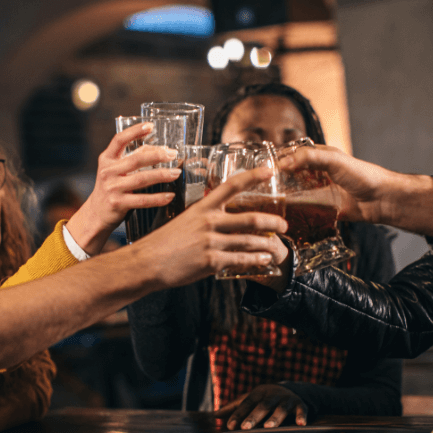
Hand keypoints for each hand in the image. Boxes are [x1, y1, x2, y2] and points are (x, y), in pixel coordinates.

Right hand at [66, 122, 181, 254]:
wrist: (95, 213)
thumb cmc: (111, 188)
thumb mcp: (116, 170)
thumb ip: (133, 159)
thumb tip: (160, 150)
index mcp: (107, 159)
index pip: (119, 140)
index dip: (135, 131)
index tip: (150, 126)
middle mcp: (108, 172)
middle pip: (136, 159)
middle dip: (157, 156)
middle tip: (173, 155)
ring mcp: (112, 188)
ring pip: (142, 179)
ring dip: (162, 175)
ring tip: (176, 173)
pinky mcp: (118, 203)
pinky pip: (142, 200)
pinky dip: (158, 198)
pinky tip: (169, 195)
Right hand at [133, 166, 288, 288]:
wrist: (148, 262)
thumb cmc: (164, 242)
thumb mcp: (184, 220)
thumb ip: (204, 217)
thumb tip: (220, 217)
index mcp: (202, 207)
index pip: (232, 185)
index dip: (253, 176)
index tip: (270, 170)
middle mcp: (209, 222)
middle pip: (250, 218)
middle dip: (273, 222)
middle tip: (284, 224)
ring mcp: (211, 242)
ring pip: (249, 241)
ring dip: (267, 244)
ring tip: (276, 247)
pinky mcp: (211, 261)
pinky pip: (241, 260)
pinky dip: (256, 260)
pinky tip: (264, 260)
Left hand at [214, 384, 307, 429]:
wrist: (290, 390)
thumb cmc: (265, 399)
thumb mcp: (250, 399)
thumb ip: (234, 408)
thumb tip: (215, 415)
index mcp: (258, 393)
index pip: (246, 403)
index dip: (238, 414)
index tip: (229, 425)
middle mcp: (272, 394)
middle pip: (262, 406)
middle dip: (254, 416)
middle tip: (245, 427)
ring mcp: (286, 399)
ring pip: (281, 408)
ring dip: (275, 417)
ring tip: (269, 426)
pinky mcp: (300, 404)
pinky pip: (301, 410)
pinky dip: (302, 416)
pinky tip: (300, 424)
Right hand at [277, 147, 432, 237]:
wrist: (383, 200)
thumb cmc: (363, 175)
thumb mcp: (334, 161)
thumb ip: (309, 158)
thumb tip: (283, 163)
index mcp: (320, 158)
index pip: (293, 155)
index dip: (278, 160)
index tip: (262, 168)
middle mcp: (318, 174)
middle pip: (292, 176)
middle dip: (278, 182)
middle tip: (261, 190)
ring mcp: (321, 192)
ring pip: (297, 194)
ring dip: (285, 199)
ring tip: (268, 205)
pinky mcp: (325, 209)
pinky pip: (307, 211)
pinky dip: (297, 214)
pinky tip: (285, 218)